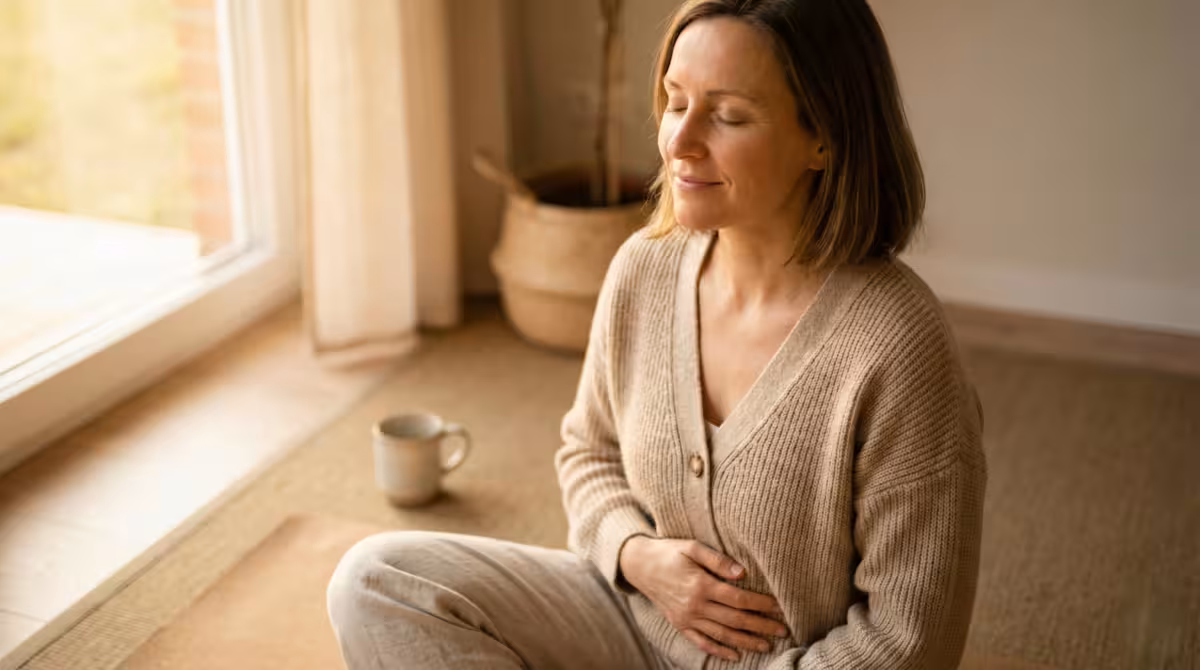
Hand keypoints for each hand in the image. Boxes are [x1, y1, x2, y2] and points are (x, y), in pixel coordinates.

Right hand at [618, 536, 789, 661]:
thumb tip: (742, 573)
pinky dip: (719, 651)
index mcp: (701, 584)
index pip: (739, 598)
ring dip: (746, 642)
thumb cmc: (669, 551)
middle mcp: (695, 605)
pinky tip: (735, 655)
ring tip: (766, 646)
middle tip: (782, 630)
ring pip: (722, 635)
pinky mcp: (680, 625)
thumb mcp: (692, 547)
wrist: (639, 565)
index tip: (779, 606)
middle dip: (761, 626)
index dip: (761, 604)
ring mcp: (687, 618)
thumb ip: (718, 560)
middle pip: (735, 620)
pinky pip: (702, 642)